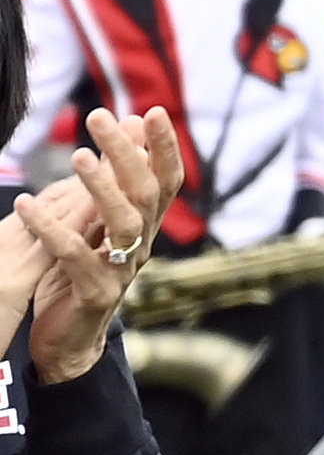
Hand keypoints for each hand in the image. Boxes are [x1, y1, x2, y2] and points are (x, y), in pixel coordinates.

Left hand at [22, 108, 181, 381]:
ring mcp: (122, 270)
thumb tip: (132, 126)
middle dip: (127, 152)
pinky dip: (51, 228)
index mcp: (145, 226)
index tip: (150, 112)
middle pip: (147, 192)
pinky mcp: (96, 293)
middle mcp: (142, 244)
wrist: (69, 341)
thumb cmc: (79, 275)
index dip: (164, 147)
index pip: (166, 179)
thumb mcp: (99, 225)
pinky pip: (75, 255)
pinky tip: (26, 205)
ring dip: (102, 186)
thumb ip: (114, 183)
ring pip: (123, 222)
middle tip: (100, 118)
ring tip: (79, 156)